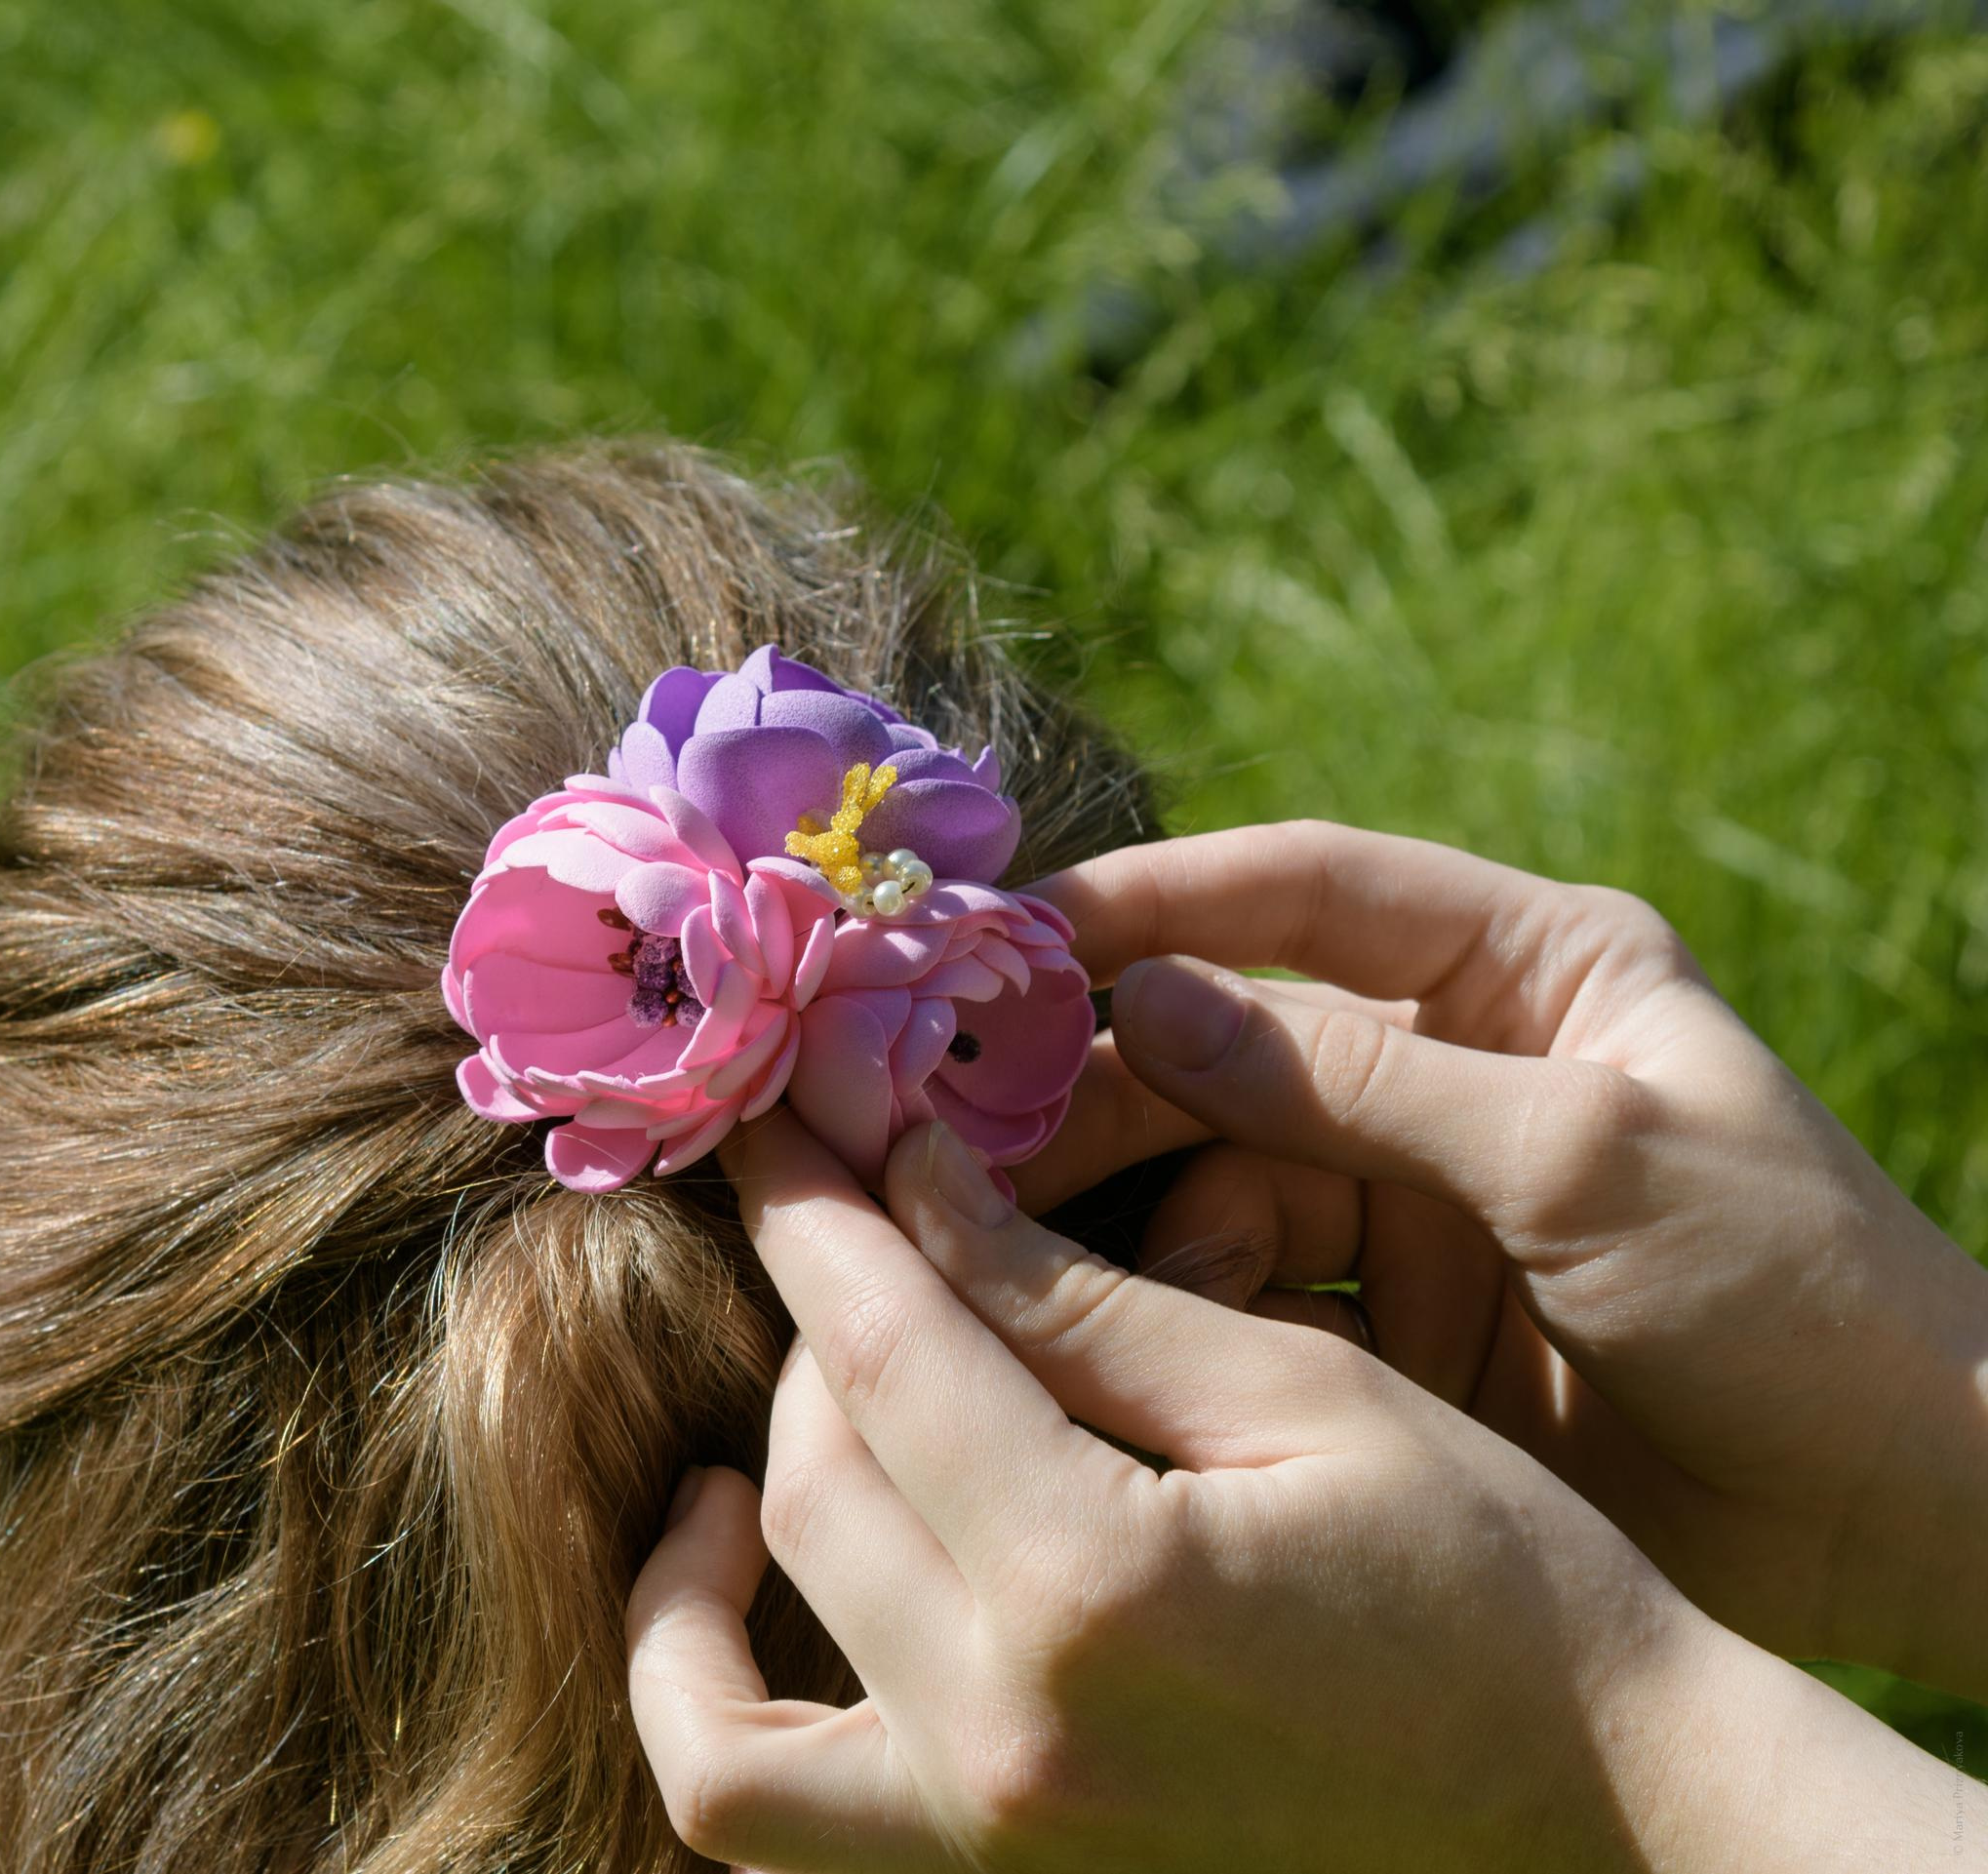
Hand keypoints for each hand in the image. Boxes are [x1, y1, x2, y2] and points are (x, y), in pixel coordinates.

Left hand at [623, 1116, 1946, 1871]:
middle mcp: (1003, 1739)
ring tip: (752, 1450)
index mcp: (1090, 1583)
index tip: (770, 1121)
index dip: (812, 1211)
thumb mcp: (1303, 1393)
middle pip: (810, 1483)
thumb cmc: (1497, 1581)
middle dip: (815, 1334)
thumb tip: (914, 1183)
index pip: (879, 1347)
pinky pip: (774, 1815)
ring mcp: (988, 1848)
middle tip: (868, 1246)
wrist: (1609, 1818)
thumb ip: (1081, 1298)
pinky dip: (715, 1707)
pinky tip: (767, 1599)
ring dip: (701, 1566)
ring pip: (720, 1703)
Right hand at [1032, 820, 1987, 1695]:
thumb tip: (1149, 999)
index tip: (1007, 929)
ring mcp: (1409, 1194)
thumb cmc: (1794, 1292)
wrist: (1902, 1517)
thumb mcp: (1586, 1159)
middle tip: (963, 1129)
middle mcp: (1444, 1065)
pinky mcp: (1388, 1317)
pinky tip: (1112, 1334)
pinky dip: (1177, 1303)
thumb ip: (1363, 1079)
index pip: (1302, 889)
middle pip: (1229, 1037)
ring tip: (1020, 1249)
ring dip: (1128, 1203)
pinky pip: (1246, 1284)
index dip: (1151, 898)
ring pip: (1215, 1166)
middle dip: (1104, 1075)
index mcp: (1521, 971)